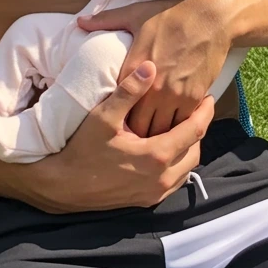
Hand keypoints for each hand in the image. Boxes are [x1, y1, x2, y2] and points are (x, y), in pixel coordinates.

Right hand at [0, 61, 213, 211]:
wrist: (60, 186)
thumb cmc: (80, 149)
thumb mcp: (103, 116)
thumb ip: (129, 91)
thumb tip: (150, 66)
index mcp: (156, 155)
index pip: (195, 130)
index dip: (205, 111)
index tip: (207, 96)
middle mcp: (161, 178)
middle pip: (196, 150)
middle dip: (198, 129)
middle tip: (194, 110)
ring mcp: (154, 193)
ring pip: (187, 168)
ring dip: (188, 148)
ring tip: (180, 127)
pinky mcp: (146, 201)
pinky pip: (174, 182)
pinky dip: (177, 165)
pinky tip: (166, 150)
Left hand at [78, 0, 230, 137]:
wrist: (211, 16)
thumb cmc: (172, 14)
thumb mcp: (136, 14)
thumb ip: (106, 20)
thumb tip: (80, 21)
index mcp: (133, 68)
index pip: (119, 104)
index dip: (117, 116)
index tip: (118, 120)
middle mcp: (152, 87)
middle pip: (138, 125)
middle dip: (135, 132)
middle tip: (134, 136)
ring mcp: (173, 94)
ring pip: (160, 129)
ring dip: (156, 133)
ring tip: (153, 136)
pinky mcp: (194, 97)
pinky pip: (181, 124)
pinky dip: (177, 128)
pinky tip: (173, 128)